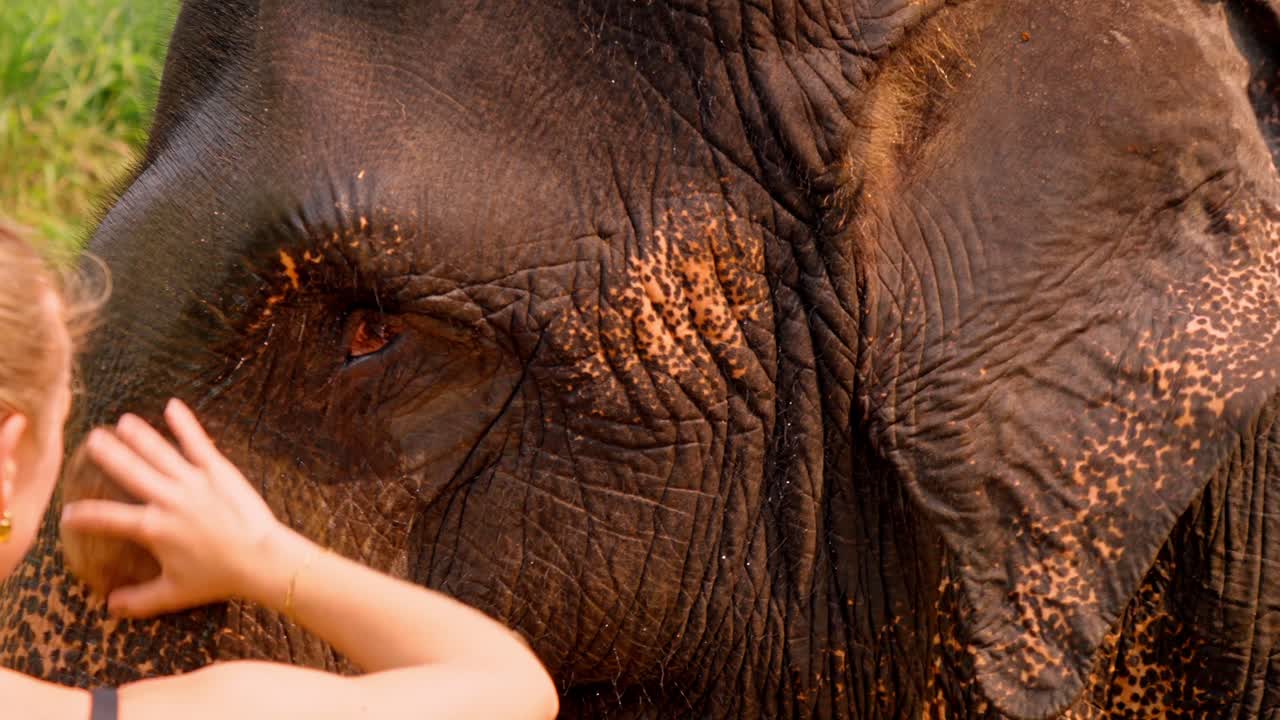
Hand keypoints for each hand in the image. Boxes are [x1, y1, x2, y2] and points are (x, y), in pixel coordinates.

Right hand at [60, 399, 285, 616]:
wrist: (261, 559)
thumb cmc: (218, 578)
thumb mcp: (173, 594)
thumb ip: (139, 599)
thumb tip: (110, 608)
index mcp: (153, 528)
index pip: (108, 519)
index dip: (85, 516)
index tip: (68, 513)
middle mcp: (168, 499)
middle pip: (131, 472)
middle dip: (109, 455)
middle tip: (91, 439)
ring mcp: (194, 482)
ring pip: (160, 452)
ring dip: (140, 435)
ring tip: (122, 421)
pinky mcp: (218, 471)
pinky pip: (198, 443)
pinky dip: (185, 424)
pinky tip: (172, 405)